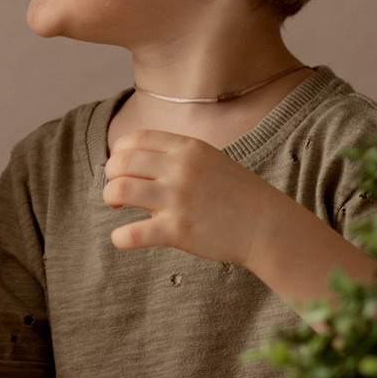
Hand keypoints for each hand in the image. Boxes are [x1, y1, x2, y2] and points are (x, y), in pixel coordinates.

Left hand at [102, 128, 293, 269]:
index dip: (119, 153)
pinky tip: (123, 238)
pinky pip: (130, 233)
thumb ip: (176, 156)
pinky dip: (119, 237)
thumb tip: (137, 159)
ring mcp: (177, 199)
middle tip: (118, 192)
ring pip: (118, 191)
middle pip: (121, 163)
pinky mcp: (177, 230)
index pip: (135, 139)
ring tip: (118, 209)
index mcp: (187, 148)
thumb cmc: (236, 195)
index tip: (122, 168)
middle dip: (111, 176)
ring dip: (109, 199)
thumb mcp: (209, 160)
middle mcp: (179, 168)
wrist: (267, 225)